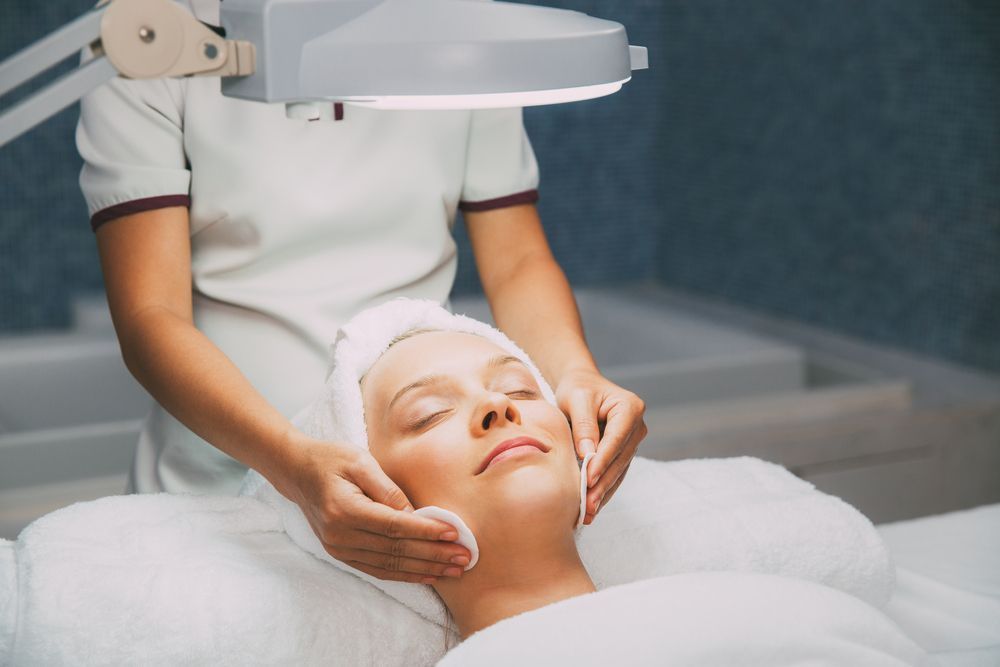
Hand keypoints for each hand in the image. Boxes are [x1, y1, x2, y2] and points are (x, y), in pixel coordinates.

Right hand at [274, 433, 472, 583]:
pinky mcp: (342, 553)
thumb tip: (415, 514)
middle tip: (464, 558)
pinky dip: (405, 574)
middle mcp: (340, 535)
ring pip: (389, 564)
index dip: (426, 532)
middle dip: (433, 555)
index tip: (454, 534)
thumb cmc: (332, 459)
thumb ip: (387, 489)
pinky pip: (378, 569)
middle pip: (395, 550)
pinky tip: (428, 575)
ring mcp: (339, 548)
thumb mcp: (360, 462)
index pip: (394, 526)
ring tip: (454, 570)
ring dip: (424, 569)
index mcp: (345, 510)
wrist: (297, 472)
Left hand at [555, 368, 646, 524]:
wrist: (582, 385)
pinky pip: (615, 473)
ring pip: (619, 471)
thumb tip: (587, 454)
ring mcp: (633, 440)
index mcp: (630, 408)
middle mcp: (637, 426)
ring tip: (588, 512)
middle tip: (587, 504)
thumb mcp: (577, 399)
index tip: (588, 479)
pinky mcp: (624, 452)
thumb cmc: (578, 389)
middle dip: (603, 483)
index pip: (616, 439)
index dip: (603, 461)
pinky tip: (593, 506)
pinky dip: (604, 489)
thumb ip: (583, 425)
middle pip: (620, 459)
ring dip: (604, 492)